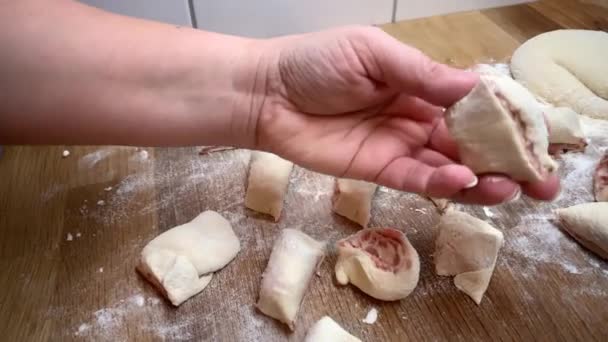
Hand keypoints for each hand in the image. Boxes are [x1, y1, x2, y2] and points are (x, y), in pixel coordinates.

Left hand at [252, 26, 558, 204]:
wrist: (266, 94)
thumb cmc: (315, 63)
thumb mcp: (373, 54)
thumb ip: (421, 73)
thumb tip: (475, 86)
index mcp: (419, 84)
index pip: (471, 105)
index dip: (503, 121)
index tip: (534, 135)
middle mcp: (415, 117)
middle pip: (468, 142)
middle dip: (504, 160)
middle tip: (540, 179)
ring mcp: (398, 146)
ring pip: (448, 167)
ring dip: (480, 179)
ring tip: (512, 188)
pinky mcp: (377, 171)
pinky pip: (415, 180)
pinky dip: (439, 183)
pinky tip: (462, 182)